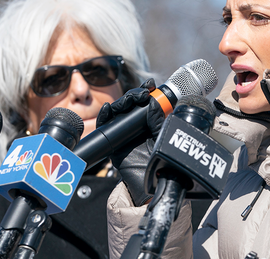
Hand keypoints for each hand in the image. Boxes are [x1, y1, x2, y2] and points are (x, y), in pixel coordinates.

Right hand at [96, 79, 161, 206]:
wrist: (155, 183)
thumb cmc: (163, 163)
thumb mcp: (164, 136)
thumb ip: (158, 120)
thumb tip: (153, 103)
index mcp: (149, 124)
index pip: (145, 103)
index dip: (145, 92)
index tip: (150, 85)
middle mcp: (136, 128)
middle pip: (130, 106)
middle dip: (135, 96)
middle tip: (142, 93)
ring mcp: (123, 135)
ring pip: (118, 113)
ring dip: (122, 103)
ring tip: (130, 100)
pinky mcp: (113, 144)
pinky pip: (106, 128)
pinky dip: (105, 117)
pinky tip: (109, 109)